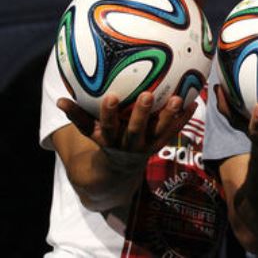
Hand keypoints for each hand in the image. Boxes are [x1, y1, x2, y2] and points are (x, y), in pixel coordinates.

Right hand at [57, 91, 197, 154]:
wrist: (121, 168)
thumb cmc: (105, 140)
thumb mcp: (90, 132)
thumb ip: (77, 116)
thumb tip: (58, 100)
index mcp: (111, 139)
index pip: (107, 126)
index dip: (108, 113)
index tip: (109, 96)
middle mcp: (130, 144)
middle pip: (136, 129)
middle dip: (141, 113)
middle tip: (148, 94)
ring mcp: (148, 145)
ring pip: (159, 131)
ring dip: (169, 115)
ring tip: (178, 98)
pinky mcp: (162, 144)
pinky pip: (175, 131)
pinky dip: (185, 118)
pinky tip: (195, 101)